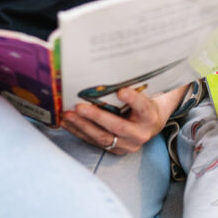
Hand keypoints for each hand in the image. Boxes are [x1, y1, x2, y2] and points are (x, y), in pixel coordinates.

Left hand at [61, 85, 183, 154]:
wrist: (150, 126)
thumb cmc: (146, 105)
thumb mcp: (147, 95)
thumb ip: (136, 86)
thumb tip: (118, 67)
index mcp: (150, 118)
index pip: (142, 108)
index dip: (132, 99)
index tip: (120, 90)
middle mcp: (140, 134)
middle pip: (118, 126)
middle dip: (97, 116)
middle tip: (80, 107)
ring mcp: (126, 145)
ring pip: (103, 137)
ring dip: (83, 125)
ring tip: (68, 114)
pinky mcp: (114, 150)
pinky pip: (94, 141)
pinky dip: (78, 131)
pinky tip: (67, 123)